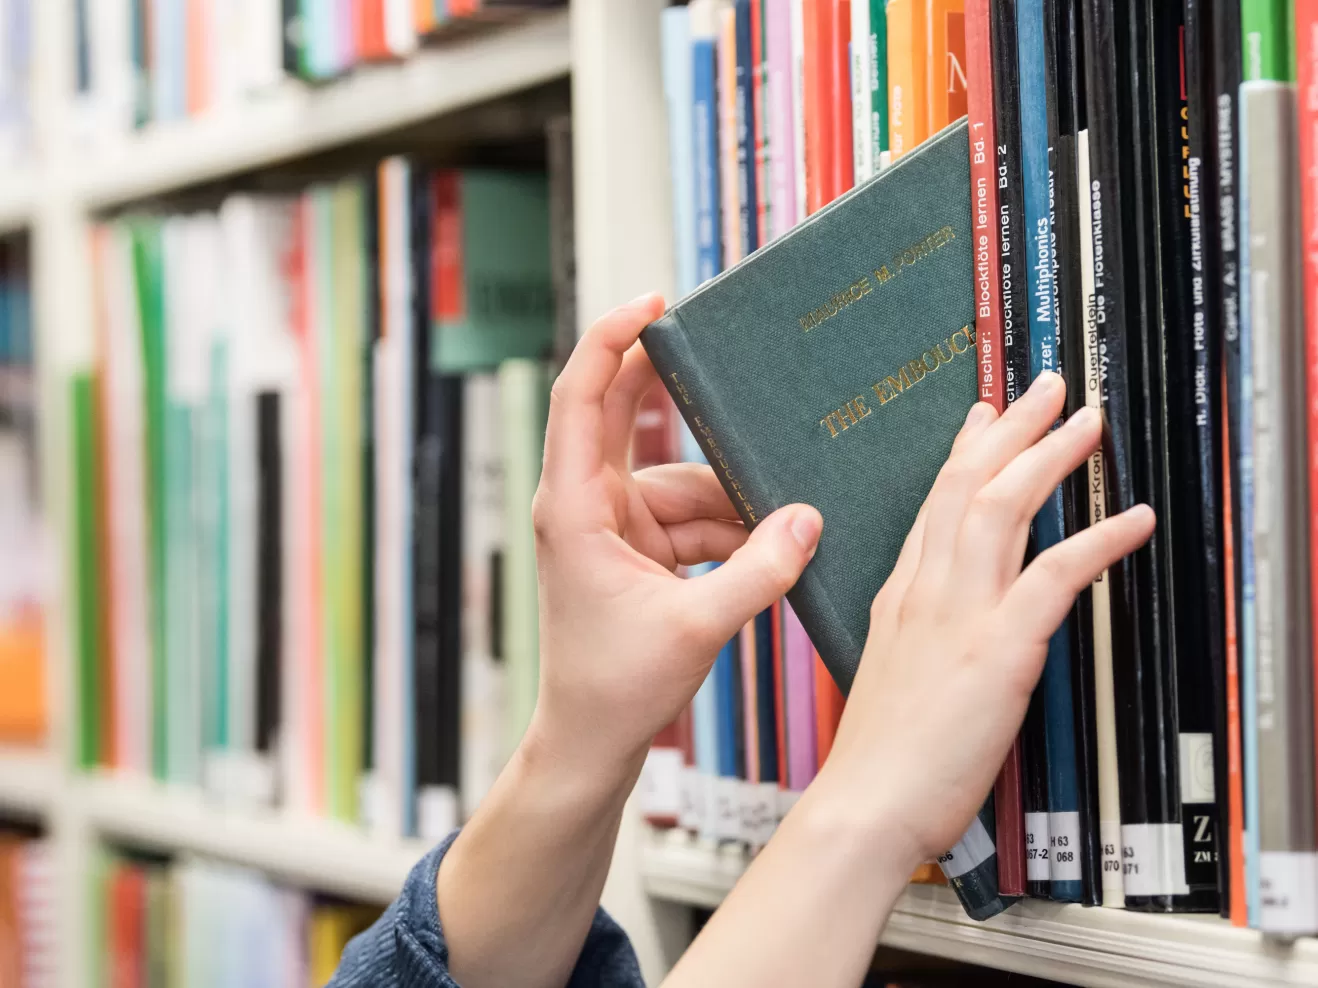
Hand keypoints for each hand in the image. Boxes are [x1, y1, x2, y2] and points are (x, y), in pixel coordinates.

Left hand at [528, 293, 823, 771]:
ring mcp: (615, 526)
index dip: (610, 340)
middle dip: (680, 393)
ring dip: (730, 501)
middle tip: (734, 357)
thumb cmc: (615, 688)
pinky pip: (693, 519)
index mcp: (576, 506)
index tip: (652, 305)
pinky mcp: (639, 550)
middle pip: (627, 416)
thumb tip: (809, 521)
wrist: (593, 743)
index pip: (581, 398)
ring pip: (681, 481)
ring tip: (779, 521)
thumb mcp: (696, 627)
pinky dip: (730, 531)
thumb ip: (758, 572)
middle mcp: (589, 505)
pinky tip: (769, 548)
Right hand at [811, 371, 1154, 865]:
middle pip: (967, 486)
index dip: (965, 454)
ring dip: (1049, 457)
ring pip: (1001, 509)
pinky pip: (1052, 576)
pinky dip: (1097, 541)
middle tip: (1046, 387)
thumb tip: (943, 617)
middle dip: (1012, 429)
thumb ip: (918, 633)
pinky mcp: (997, 648)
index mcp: (899, 597)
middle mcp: (925, 591)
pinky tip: (1132, 519)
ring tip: (1087, 422)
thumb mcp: (889, 674)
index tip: (986, 417)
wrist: (864, 804)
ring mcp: (958, 613)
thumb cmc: (879, 756)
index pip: (933, 505)